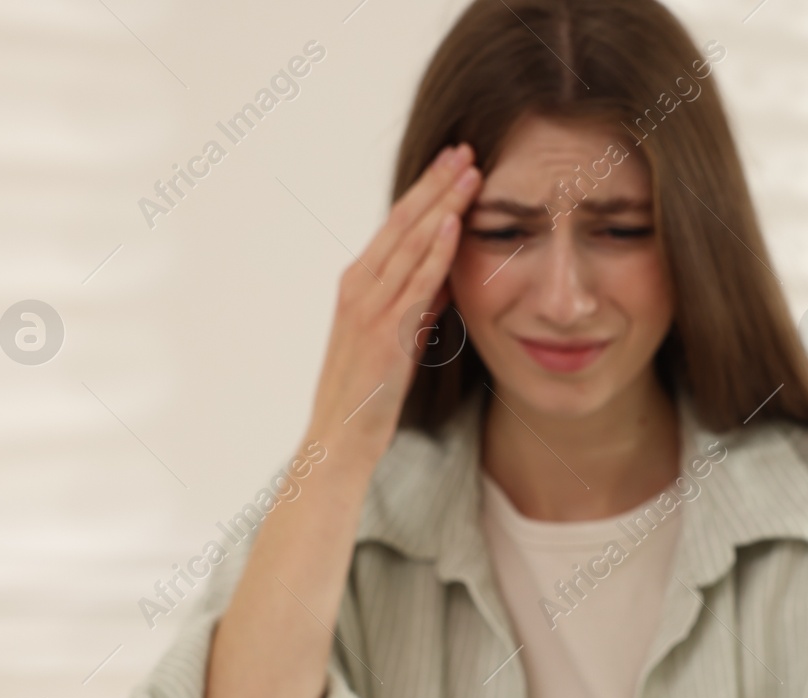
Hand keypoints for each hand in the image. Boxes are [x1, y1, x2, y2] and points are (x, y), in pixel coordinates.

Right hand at [306, 142, 482, 466]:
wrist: (340, 439)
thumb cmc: (368, 395)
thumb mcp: (397, 340)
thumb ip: (416, 305)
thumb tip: (444, 278)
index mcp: (358, 284)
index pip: (397, 226)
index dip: (425, 192)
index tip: (452, 164)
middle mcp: (359, 286)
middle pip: (402, 222)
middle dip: (435, 184)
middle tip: (463, 148)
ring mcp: (369, 307)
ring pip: (410, 244)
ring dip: (441, 205)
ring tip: (468, 172)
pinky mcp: (384, 331)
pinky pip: (415, 283)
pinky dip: (435, 252)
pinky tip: (452, 225)